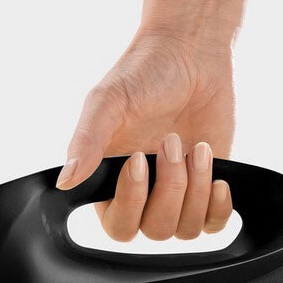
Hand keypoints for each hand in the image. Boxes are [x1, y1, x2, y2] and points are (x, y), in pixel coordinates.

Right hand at [57, 30, 234, 239]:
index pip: (118, 225)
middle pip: (155, 230)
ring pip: (186, 228)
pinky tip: (217, 177)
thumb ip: (85, 142)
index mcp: (109, 180)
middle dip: (169, 188)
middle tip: (171, 143)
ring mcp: (177, 193)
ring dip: (194, 190)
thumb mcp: (107, 103)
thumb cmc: (143, 73)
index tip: (138, 159)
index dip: (131, 201)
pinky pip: (214, 224)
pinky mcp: (208, 187)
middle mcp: (142, 193)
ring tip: (196, 147)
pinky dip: (218, 207)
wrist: (191, 52)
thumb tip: (64, 181)